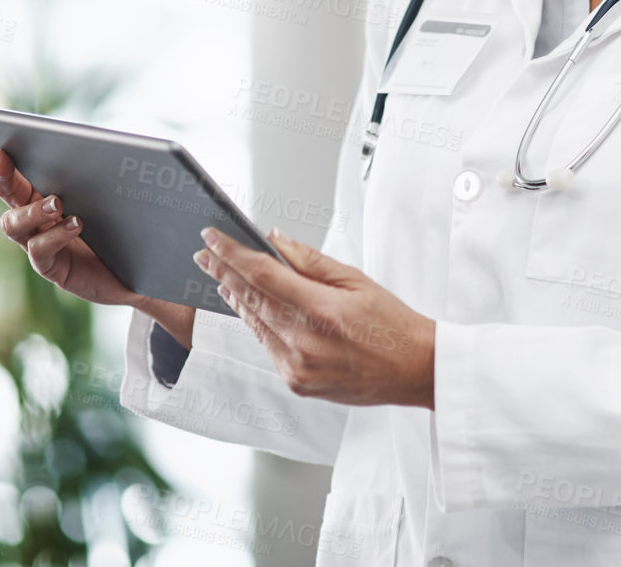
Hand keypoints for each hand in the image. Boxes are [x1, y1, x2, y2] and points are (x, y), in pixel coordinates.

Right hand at [0, 148, 138, 308]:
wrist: (138, 264)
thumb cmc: (121, 222)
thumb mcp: (108, 191)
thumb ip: (97, 169)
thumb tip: (103, 141)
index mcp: (42, 192)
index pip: (17, 171)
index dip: (3, 157)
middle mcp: (34, 217)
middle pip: (6, 194)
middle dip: (1, 176)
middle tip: (3, 160)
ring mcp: (39, 242)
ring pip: (14, 224)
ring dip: (32, 210)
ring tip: (57, 202)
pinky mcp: (53, 266)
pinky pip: (39, 251)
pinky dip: (55, 236)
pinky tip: (75, 224)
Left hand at [193, 227, 434, 408]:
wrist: (415, 370)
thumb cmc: (393, 323)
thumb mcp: (355, 280)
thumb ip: (310, 260)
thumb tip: (274, 240)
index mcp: (321, 310)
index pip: (262, 274)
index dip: (232, 253)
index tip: (213, 237)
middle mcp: (305, 342)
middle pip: (251, 298)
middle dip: (224, 272)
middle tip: (204, 253)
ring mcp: (298, 367)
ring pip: (255, 324)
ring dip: (235, 297)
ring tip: (219, 276)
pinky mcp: (297, 383)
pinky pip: (267, 347)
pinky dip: (255, 324)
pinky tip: (247, 308)